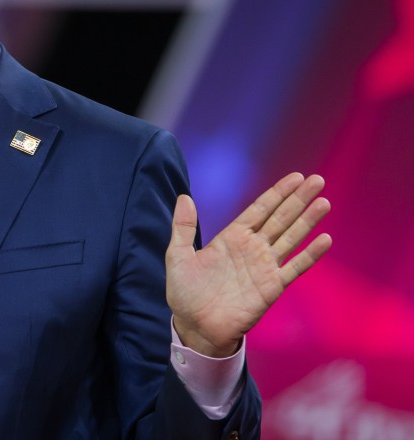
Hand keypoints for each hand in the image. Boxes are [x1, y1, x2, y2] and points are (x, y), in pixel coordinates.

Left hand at [166, 172, 331, 356]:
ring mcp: (264, 267)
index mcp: (231, 237)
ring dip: (307, 221)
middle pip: (280, 218)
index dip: (277, 193)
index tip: (296, 177)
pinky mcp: (272, 287)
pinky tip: (324, 239)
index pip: (259, 209)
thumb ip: (183, 227)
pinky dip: (310, 255)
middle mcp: (252, 248)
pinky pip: (294, 268)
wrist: (195, 326)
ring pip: (291, 238)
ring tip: (323, 202)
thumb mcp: (178, 255)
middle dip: (298, 199)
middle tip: (317, 180)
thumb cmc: (185, 292)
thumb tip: (184, 197)